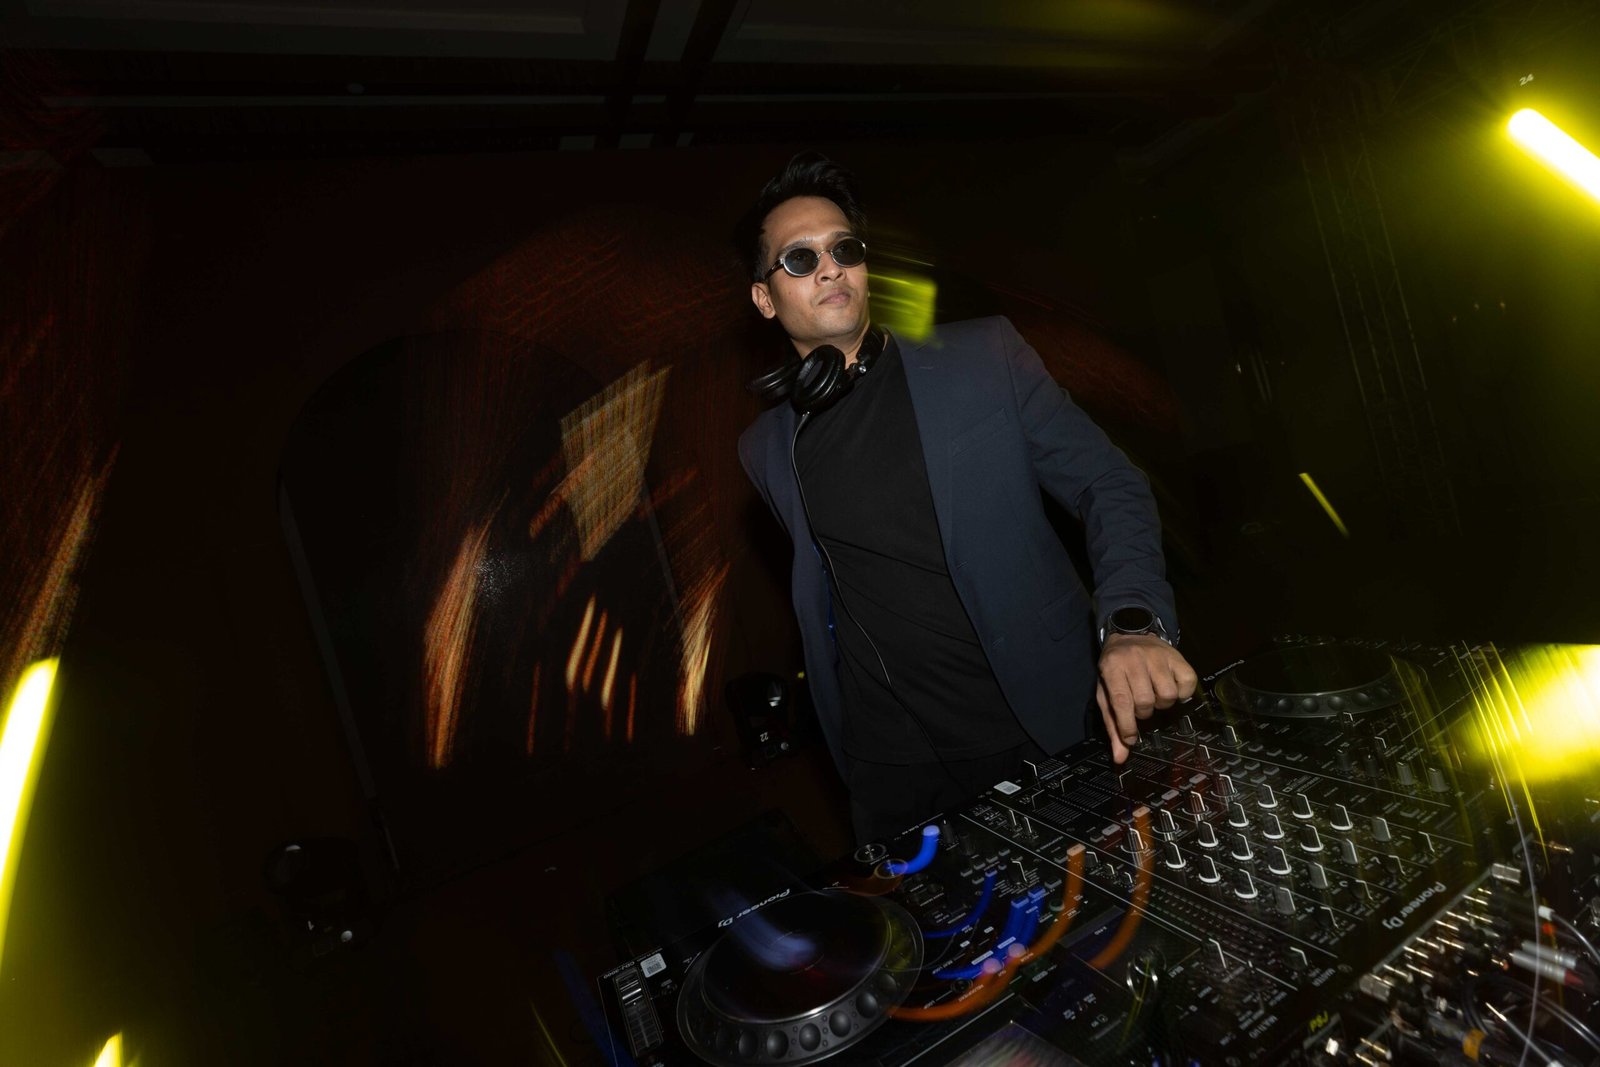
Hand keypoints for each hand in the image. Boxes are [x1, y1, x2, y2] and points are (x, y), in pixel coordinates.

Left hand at [1096, 633, 1197, 763]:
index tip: (1131, 738)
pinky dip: (1181, 693)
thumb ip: (1113, 725)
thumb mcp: (1106, 693)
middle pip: (1146, 701)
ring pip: (1168, 696)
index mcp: (1112, 667)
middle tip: (1141, 706)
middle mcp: (1135, 659)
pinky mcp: (1178, 657)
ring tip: (1154, 695)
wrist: (1130, 634)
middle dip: (1144, 712)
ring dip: (1162, 703)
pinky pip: (1187, 685)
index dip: (1127, 725)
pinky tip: (1170, 687)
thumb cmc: (1116, 670)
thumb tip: (1120, 757)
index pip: (1122, 701)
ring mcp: (1158, 656)